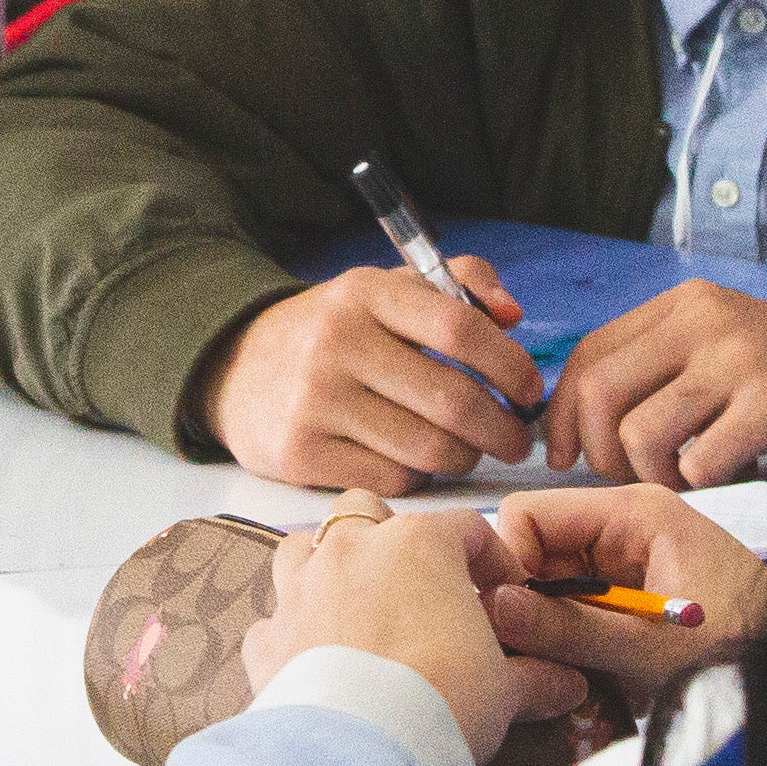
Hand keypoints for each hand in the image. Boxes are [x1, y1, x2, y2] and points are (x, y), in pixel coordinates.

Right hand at [200, 259, 542, 491]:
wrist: (235, 370)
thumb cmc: (335, 332)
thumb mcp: (384, 289)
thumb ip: (458, 285)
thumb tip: (512, 316)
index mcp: (364, 293)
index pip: (458, 328)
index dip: (509, 364)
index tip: (531, 390)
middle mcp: (337, 343)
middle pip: (451, 400)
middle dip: (502, 429)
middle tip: (517, 440)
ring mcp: (316, 402)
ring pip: (429, 449)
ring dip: (467, 458)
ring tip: (471, 451)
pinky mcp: (301, 454)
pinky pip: (394, 480)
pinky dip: (421, 478)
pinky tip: (418, 463)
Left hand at [244, 493, 584, 762]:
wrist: (366, 754)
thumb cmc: (441, 703)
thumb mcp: (506, 689)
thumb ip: (536, 676)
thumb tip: (564, 683)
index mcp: (418, 545)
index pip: (466, 530)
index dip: (491, 560)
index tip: (505, 596)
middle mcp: (351, 550)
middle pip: (367, 513)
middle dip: (390, 540)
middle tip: (420, 590)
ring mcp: (300, 589)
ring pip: (303, 547)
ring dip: (327, 568)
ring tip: (357, 609)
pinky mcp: (267, 640)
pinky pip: (273, 619)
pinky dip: (290, 632)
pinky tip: (313, 659)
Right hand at [473, 486, 766, 689]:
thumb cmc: (745, 650)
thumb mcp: (649, 647)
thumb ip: (569, 629)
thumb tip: (494, 609)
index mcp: (634, 512)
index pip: (529, 513)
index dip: (509, 564)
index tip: (510, 620)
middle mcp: (627, 525)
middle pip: (537, 548)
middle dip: (528, 601)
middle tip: (534, 656)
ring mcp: (631, 557)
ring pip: (553, 582)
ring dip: (551, 627)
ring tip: (569, 670)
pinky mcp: (636, 590)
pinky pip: (580, 605)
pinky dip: (575, 639)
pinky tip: (591, 670)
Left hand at [550, 282, 766, 483]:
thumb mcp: (710, 354)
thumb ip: (647, 371)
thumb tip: (564, 423)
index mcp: (684, 304)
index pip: (590, 354)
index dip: (562, 414)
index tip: (562, 455)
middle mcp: (707, 319)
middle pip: (601, 392)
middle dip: (600, 452)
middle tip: (630, 474)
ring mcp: (741, 358)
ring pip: (641, 433)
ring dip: (653, 474)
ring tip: (686, 473)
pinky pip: (697, 463)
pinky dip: (701, 484)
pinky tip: (726, 474)